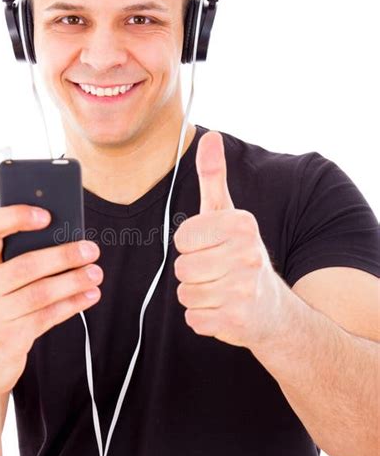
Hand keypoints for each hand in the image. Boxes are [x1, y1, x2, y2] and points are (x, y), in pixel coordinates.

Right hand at [0, 205, 102, 397]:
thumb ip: (19, 256)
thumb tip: (66, 237)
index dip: (16, 216)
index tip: (46, 215)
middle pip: (27, 265)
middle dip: (64, 256)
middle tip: (91, 249)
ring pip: (41, 293)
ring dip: (74, 281)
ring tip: (96, 272)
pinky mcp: (11, 339)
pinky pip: (48, 317)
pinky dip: (73, 304)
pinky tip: (90, 295)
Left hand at [173, 131, 288, 349]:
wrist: (272, 310)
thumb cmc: (241, 256)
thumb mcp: (228, 215)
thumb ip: (213, 177)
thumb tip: (209, 136)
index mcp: (242, 224)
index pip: (182, 239)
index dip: (192, 247)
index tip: (213, 249)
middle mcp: (247, 254)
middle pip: (182, 268)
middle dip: (194, 275)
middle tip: (219, 274)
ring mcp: (244, 288)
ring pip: (185, 295)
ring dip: (198, 297)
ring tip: (221, 291)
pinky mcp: (237, 319)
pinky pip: (193, 319)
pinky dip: (203, 319)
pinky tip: (224, 310)